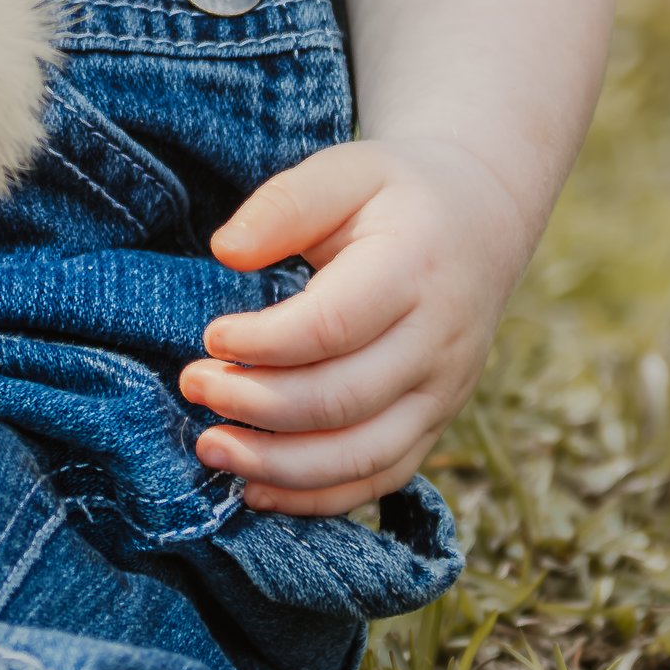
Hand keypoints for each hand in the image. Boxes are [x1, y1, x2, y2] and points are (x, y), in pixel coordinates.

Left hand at [176, 141, 529, 516]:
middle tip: (193, 385)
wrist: (476, 224)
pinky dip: (318, 498)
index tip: (212, 337)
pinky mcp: (434, 426)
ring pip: (362, 456)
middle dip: (257, 405)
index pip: (334, 326)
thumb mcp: (343, 172)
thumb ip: (284, 205)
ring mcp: (442, 393)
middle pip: (342, 400)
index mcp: (415, 271)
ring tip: (212, 448)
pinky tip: (258, 490)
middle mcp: (438, 342)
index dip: (265, 343)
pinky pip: (380, 478)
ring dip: (280, 465)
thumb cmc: (392, 196)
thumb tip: (225, 250)